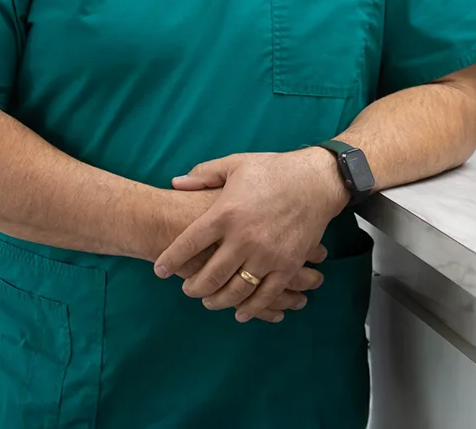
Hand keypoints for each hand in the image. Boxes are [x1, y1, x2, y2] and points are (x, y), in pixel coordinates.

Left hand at [154, 150, 347, 322]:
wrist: (315, 180)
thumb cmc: (272, 170)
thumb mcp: (234, 164)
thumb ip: (203, 174)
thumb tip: (175, 183)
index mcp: (225, 213)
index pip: (189, 243)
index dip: (170, 260)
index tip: (160, 270)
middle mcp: (243, 238)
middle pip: (210, 275)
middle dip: (194, 288)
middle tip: (187, 290)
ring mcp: (266, 255)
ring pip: (235, 291)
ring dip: (218, 301)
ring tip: (209, 301)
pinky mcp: (287, 265)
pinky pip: (266, 295)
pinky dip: (251, 308)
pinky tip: (240, 312)